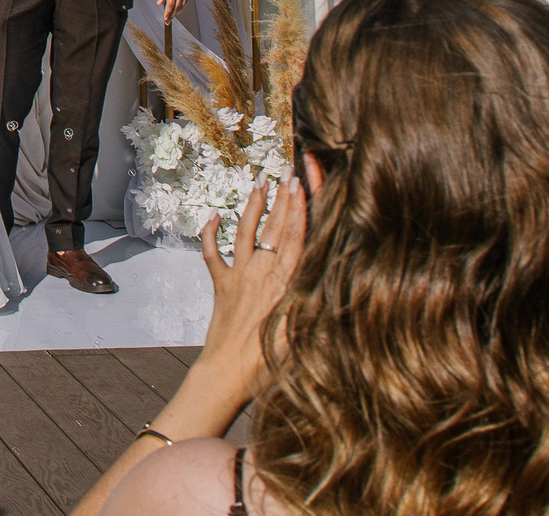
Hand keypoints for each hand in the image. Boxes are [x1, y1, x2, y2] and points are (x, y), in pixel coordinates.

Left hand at [157, 0, 191, 16]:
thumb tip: (159, 3)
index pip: (170, 4)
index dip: (168, 13)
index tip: (165, 19)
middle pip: (177, 7)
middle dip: (172, 15)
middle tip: (167, 21)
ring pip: (182, 5)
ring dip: (177, 13)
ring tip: (171, 18)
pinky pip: (185, 2)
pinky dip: (181, 8)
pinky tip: (177, 10)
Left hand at [194, 176, 305, 401]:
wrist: (226, 376)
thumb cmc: (268, 366)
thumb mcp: (303, 337)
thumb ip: (317, 309)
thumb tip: (338, 286)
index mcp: (285, 285)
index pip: (296, 238)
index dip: (300, 209)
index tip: (302, 183)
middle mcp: (261, 274)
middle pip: (274, 229)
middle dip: (283, 198)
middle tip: (288, 171)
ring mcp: (239, 278)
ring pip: (246, 232)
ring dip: (253, 205)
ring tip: (260, 181)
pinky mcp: (221, 286)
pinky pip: (213, 254)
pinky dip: (210, 234)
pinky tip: (213, 216)